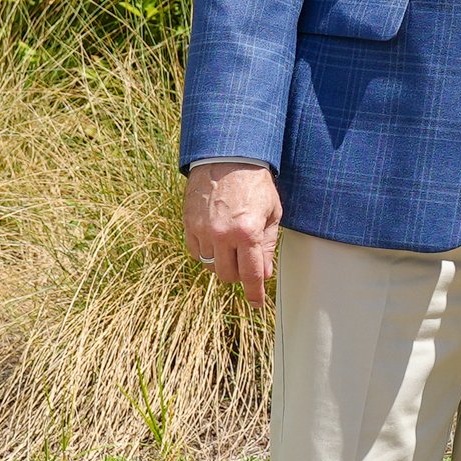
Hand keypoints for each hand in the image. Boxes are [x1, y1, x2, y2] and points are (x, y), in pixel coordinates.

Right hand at [186, 161, 282, 302]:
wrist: (226, 156)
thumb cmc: (254, 182)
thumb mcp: (271, 212)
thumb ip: (268, 245)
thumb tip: (264, 274)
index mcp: (248, 232)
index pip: (251, 274)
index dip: (254, 293)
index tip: (256, 303)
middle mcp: (223, 234)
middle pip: (228, 275)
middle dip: (239, 275)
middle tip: (246, 262)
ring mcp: (203, 230)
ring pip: (211, 266)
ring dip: (223, 263)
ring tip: (232, 247)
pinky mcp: (189, 224)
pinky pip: (196, 253)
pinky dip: (207, 253)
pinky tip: (216, 241)